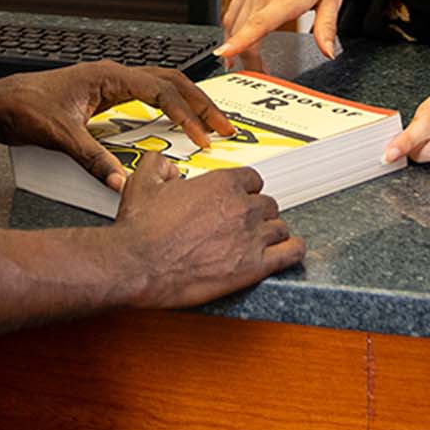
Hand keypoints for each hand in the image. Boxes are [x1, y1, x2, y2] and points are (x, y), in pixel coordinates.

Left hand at [0, 61, 234, 191]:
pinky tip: (176, 123)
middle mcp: (113, 74)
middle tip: (224, 127)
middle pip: (171, 81)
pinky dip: (168, 106)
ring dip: (187, 103)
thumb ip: (93, 160)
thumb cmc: (24, 109)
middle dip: (200, 103)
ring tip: (210, 125)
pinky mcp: (105, 94)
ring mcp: (110, 82)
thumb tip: (120, 182)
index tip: (202, 136)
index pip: (161, 91)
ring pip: (162, 85)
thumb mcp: (62, 137)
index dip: (186, 114)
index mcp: (108, 76)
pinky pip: (147, 95)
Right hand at [114, 162, 305, 307]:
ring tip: (260, 241)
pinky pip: (291, 253)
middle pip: (268, 204)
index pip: (253, 179)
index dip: (246, 190)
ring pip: (280, 228)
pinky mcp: (255, 266)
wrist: (136, 264)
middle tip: (243, 225)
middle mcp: (242, 206)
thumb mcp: (142, 182)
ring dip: (271, 233)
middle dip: (257, 213)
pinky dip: (292, 251)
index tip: (239, 199)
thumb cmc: (140, 229)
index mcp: (222, 183)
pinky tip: (287, 252)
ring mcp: (251, 236)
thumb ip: (159, 164)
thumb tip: (167, 166)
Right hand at [217, 0, 344, 59]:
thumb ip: (326, 27)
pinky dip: (231, 27)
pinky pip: (232, 9)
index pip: (256, 25)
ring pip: (232, 22)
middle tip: (254, 75)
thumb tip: (327, 51)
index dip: (239, 44)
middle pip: (242, 31)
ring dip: (234, 44)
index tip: (225, 56)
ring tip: (240, 62)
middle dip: (244, 58)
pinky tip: (236, 37)